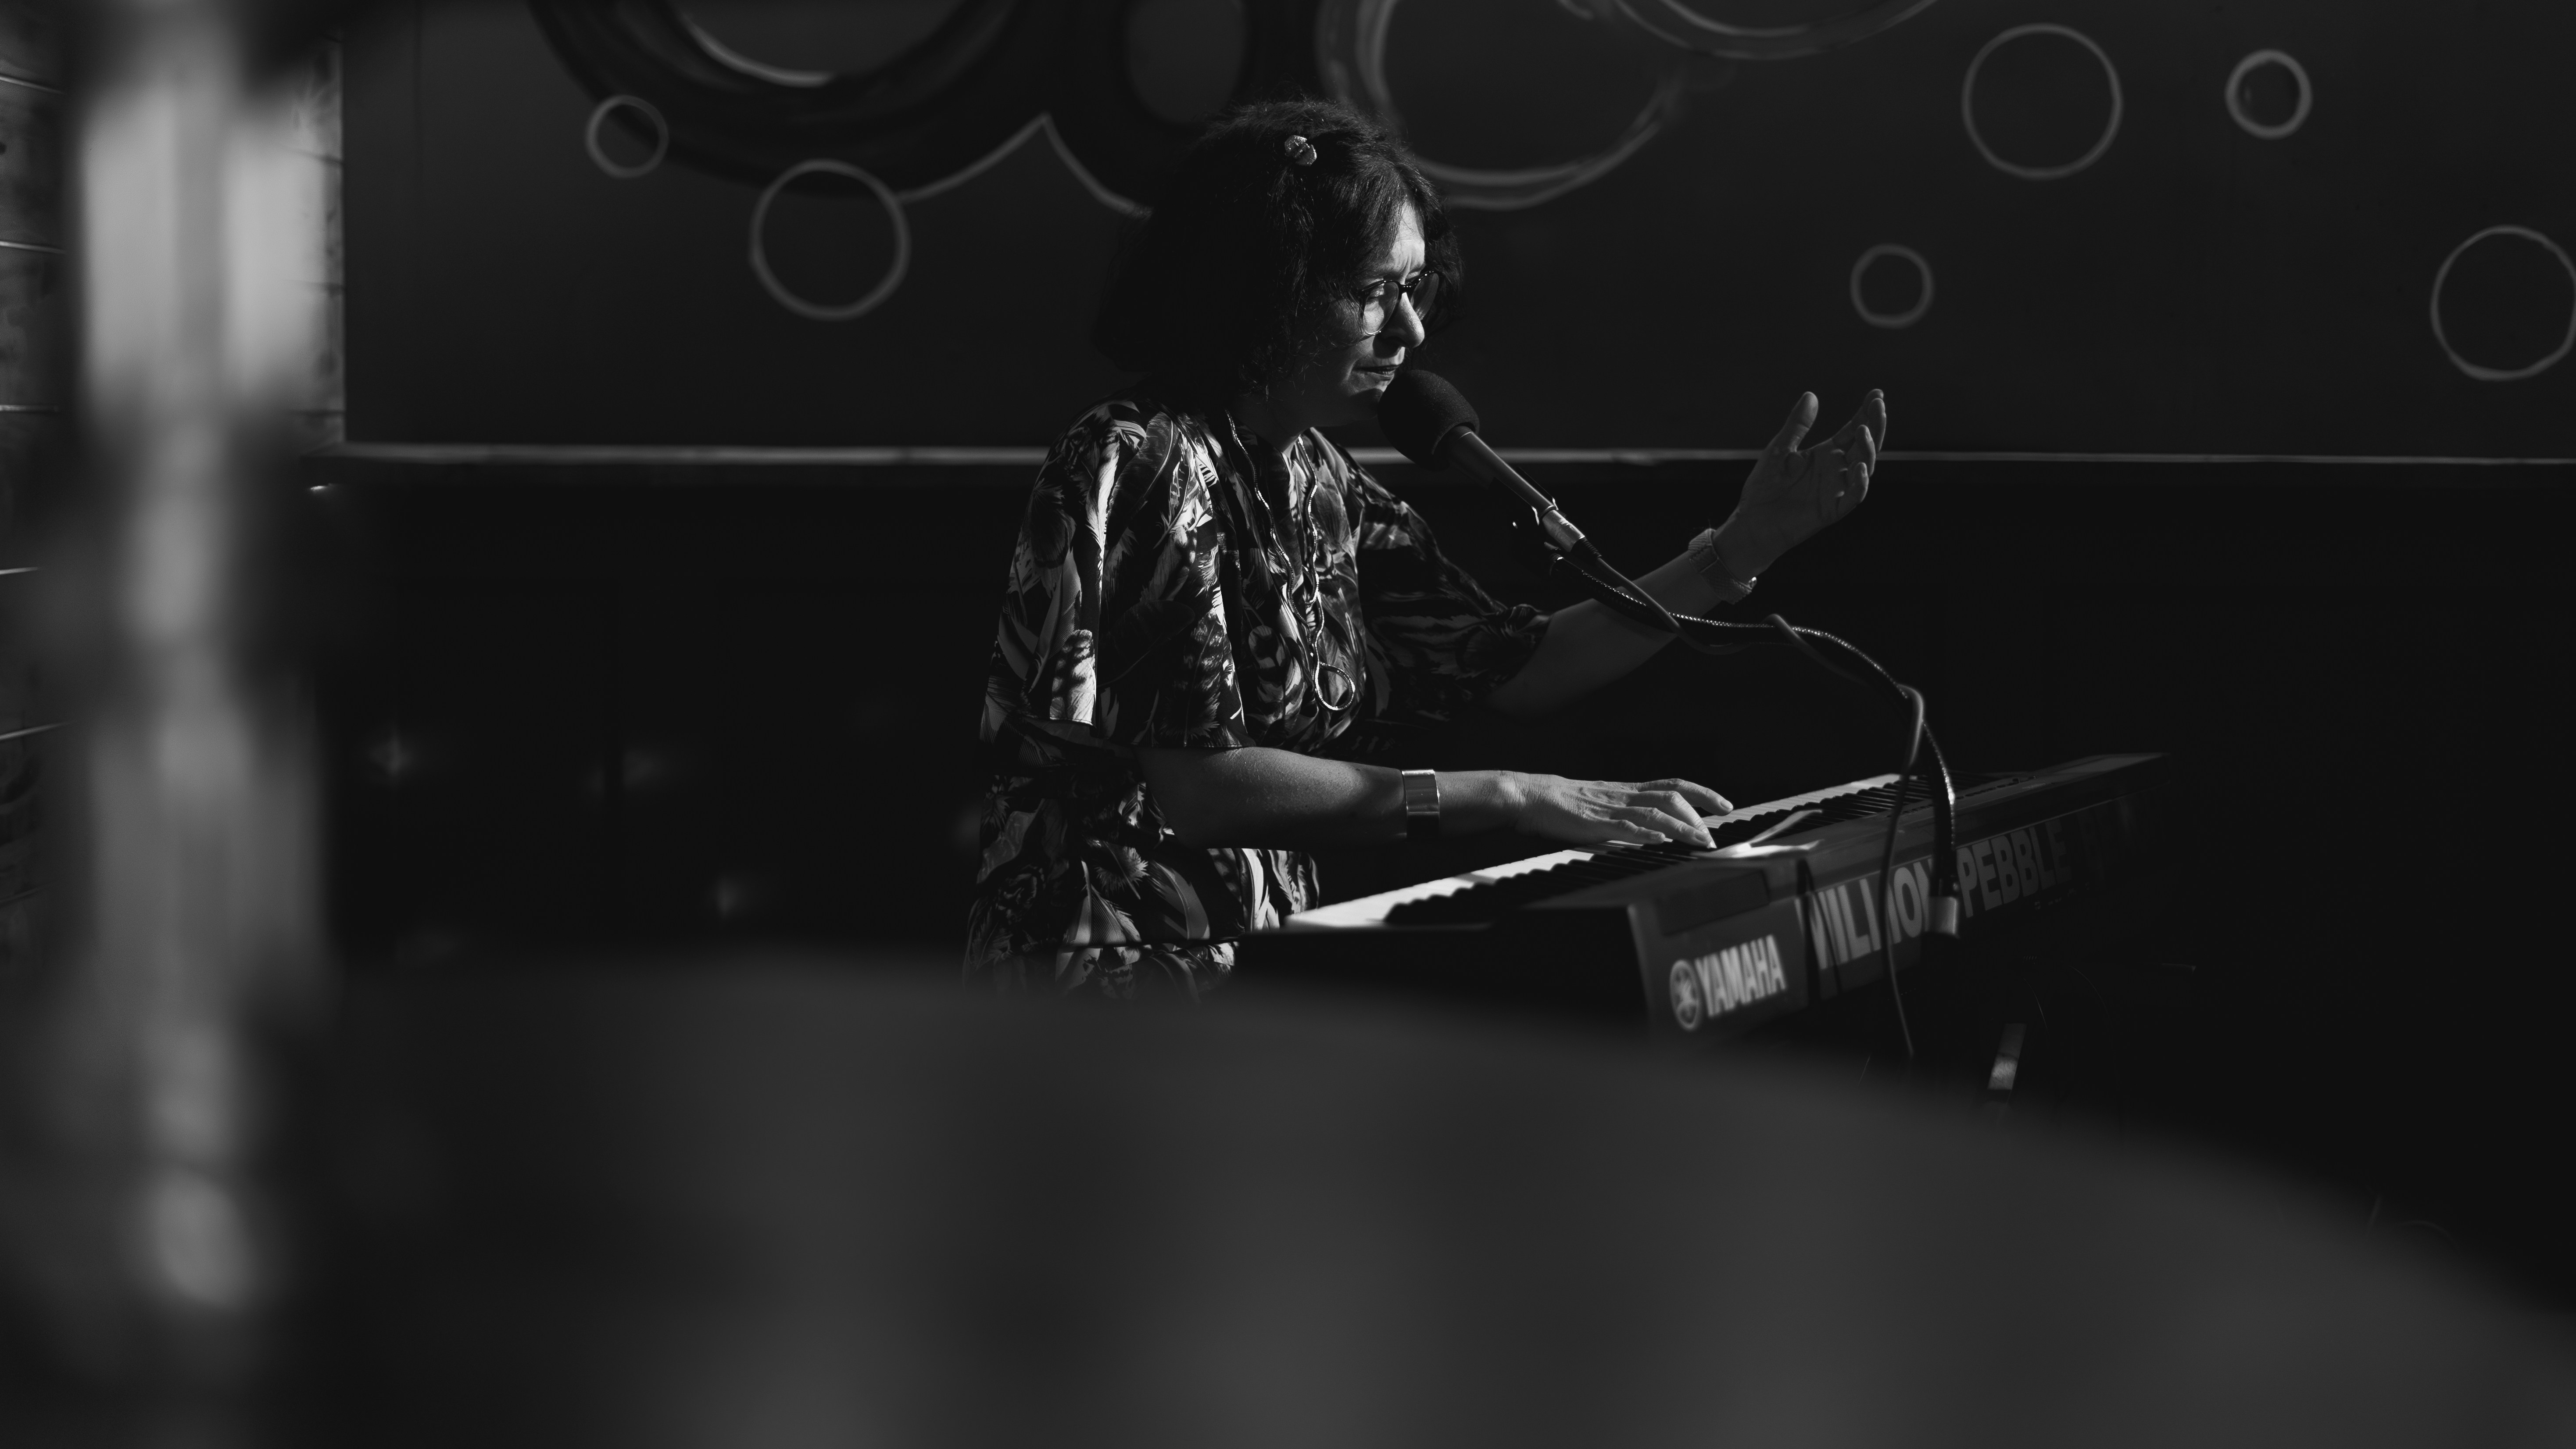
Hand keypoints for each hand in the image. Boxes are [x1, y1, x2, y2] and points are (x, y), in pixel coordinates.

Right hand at [1510, 775, 1732, 848]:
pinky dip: (1646, 834)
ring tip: (1700, 840)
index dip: (1702, 793)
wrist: (1533, 796)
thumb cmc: (1565, 805)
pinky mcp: (1595, 823)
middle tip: (1712, 836)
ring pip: (1654, 813)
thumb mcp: (1603, 806)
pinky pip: (1625, 827)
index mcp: (1628, 790)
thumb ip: (1629, 816)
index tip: (1725, 805)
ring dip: (1681, 827)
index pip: (1673, 786)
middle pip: (1671, 797)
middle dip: (1698, 814)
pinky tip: (1662, 841)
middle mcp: (1624, 796)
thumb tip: (1658, 832)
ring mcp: (1611, 808)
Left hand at [1716, 389, 1884, 576]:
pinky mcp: (1832, 510)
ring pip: (1864, 468)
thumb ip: (1797, 425)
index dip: (1866, 413)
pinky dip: (1859, 484)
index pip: (1853, 430)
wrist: (1752, 521)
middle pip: (1864, 445)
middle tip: (1879, 404)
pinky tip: (1859, 468)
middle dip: (1874, 425)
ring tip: (1864, 430)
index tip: (1877, 394)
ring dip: (1868, 449)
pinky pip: (1853, 497)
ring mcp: (1837, 489)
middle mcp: (1837, 469)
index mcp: (1826, 453)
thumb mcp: (1779, 449)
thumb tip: (1811, 395)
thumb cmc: (1766, 485)